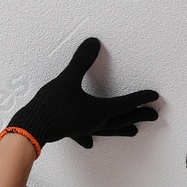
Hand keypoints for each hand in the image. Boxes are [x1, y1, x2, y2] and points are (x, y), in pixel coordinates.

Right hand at [7, 37, 158, 149]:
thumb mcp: (68, 78)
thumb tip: (93, 43)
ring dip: (123, 129)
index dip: (141, 98)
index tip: (154, 97)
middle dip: (139, 115)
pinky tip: (91, 143)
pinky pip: (86, 136)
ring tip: (134, 131)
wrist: (32, 127)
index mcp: (99, 111)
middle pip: (123, 119)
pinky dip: (91, 138)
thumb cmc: (51, 105)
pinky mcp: (71, 133)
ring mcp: (84, 130)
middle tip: (154, 116)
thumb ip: (82, 60)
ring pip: (109, 130)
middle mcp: (96, 122)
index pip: (126, 103)